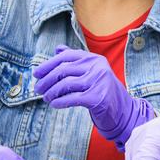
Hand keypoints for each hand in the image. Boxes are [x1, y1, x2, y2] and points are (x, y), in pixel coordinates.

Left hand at [33, 46, 154, 147]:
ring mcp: (99, 82)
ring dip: (52, 92)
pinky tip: (54, 104)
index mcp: (94, 58)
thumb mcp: (91, 72)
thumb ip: (76, 60)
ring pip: (66, 84)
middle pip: (64, 70)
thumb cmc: (102, 91)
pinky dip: (60, 101)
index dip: (48, 64)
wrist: (123, 111)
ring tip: (46, 98)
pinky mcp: (98, 97)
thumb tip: (58, 49)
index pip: (66, 56)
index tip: (37, 74)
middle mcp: (97, 67)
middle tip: (38, 89)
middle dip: (47, 80)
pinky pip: (72, 98)